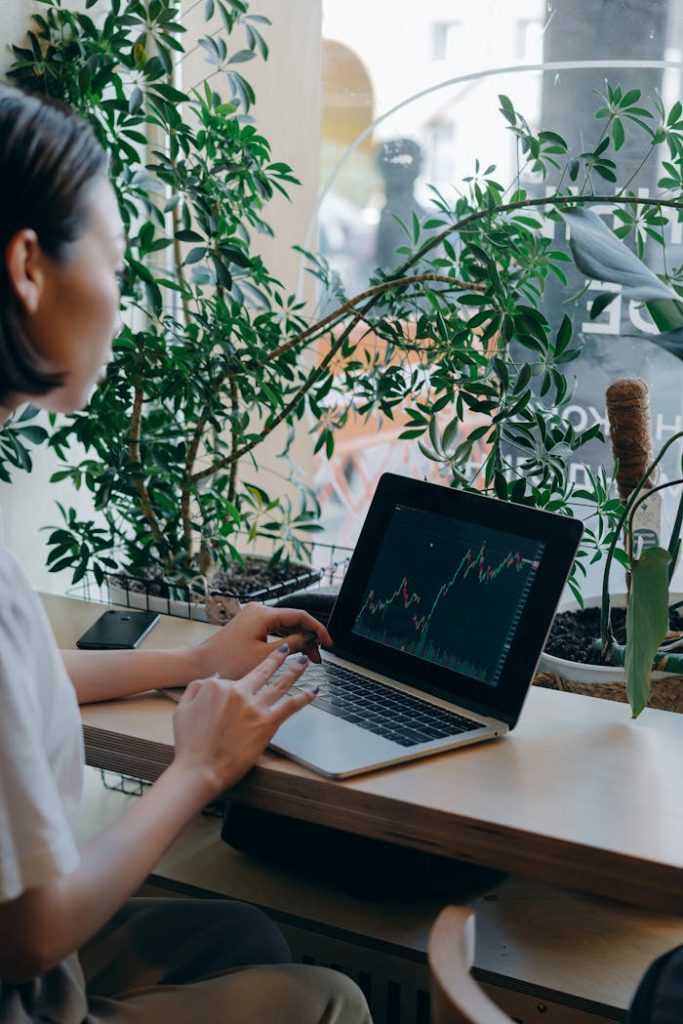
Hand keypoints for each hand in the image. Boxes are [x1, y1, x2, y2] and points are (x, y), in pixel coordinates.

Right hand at [173, 646, 315, 796]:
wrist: (199, 769)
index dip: (239, 684)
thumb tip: (212, 679)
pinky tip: (314, 691)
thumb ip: (196, 689)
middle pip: (262, 671)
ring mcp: (254, 707)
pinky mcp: (267, 724)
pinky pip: (290, 706)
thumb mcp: (183, 709)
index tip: (246, 684)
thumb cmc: (190, 745)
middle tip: (287, 650)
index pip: (235, 679)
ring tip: (304, 661)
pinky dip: (304, 697)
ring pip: (280, 684)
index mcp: (218, 686)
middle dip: (277, 658)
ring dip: (294, 671)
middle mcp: (239, 692)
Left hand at [193, 601, 331, 679]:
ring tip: (308, 658)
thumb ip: (291, 646)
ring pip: (284, 626)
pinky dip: (285, 641)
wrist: (199, 665)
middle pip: (293, 620)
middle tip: (317, 657)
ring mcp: (253, 618)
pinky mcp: (249, 626)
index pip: (300, 616)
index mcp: (263, 613)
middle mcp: (258, 610)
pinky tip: (293, 654)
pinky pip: (274, 630)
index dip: (317, 629)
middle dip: (308, 638)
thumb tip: (309, 640)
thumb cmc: (227, 662)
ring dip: (297, 641)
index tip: (328, 643)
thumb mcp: (264, 657)